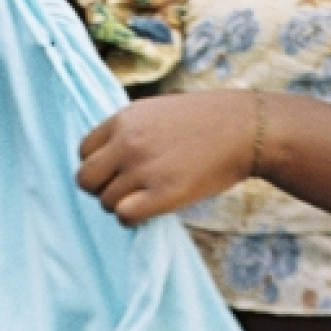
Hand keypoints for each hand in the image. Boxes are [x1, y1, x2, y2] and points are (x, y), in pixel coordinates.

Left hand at [76, 90, 259, 225]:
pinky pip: (125, 215)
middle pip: (85, 179)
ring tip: (145, 197)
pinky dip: (132, 218)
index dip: (98, 165)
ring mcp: (144, 169)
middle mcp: (127, 143)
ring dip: (121, 205)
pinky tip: (150, 210)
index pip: (83, 151)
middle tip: (124, 189)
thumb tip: (108, 159)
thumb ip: (129, 131)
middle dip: (100, 188)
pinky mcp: (164, 194)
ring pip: (106, 201)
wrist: (246, 129)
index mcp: (123, 119)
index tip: (116, 171)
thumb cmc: (206, 121)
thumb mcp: (157, 111)